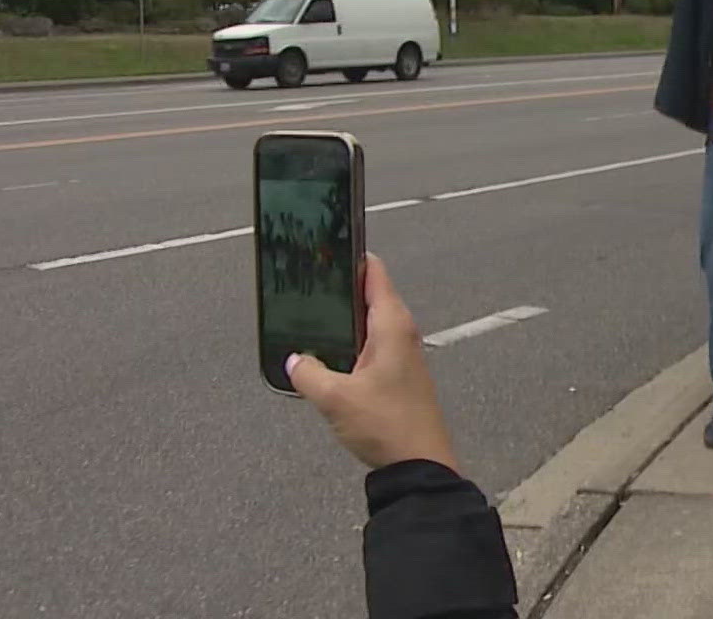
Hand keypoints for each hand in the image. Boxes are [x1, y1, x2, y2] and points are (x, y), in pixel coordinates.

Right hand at [288, 255, 458, 472]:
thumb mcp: (335, 397)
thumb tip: (293, 359)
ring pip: (366, 323)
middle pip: (367, 295)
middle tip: (303, 280)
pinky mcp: (397, 374)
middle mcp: (400, 332)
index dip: (350, 257)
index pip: (373, 272)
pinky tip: (324, 355)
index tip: (324, 246)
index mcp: (392, 325)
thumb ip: (308, 373)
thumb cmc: (386, 425)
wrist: (420, 465)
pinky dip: (348, 343)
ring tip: (306, 316)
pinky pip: (368, 346)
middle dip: (338, 287)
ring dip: (341, 319)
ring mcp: (401, 353)